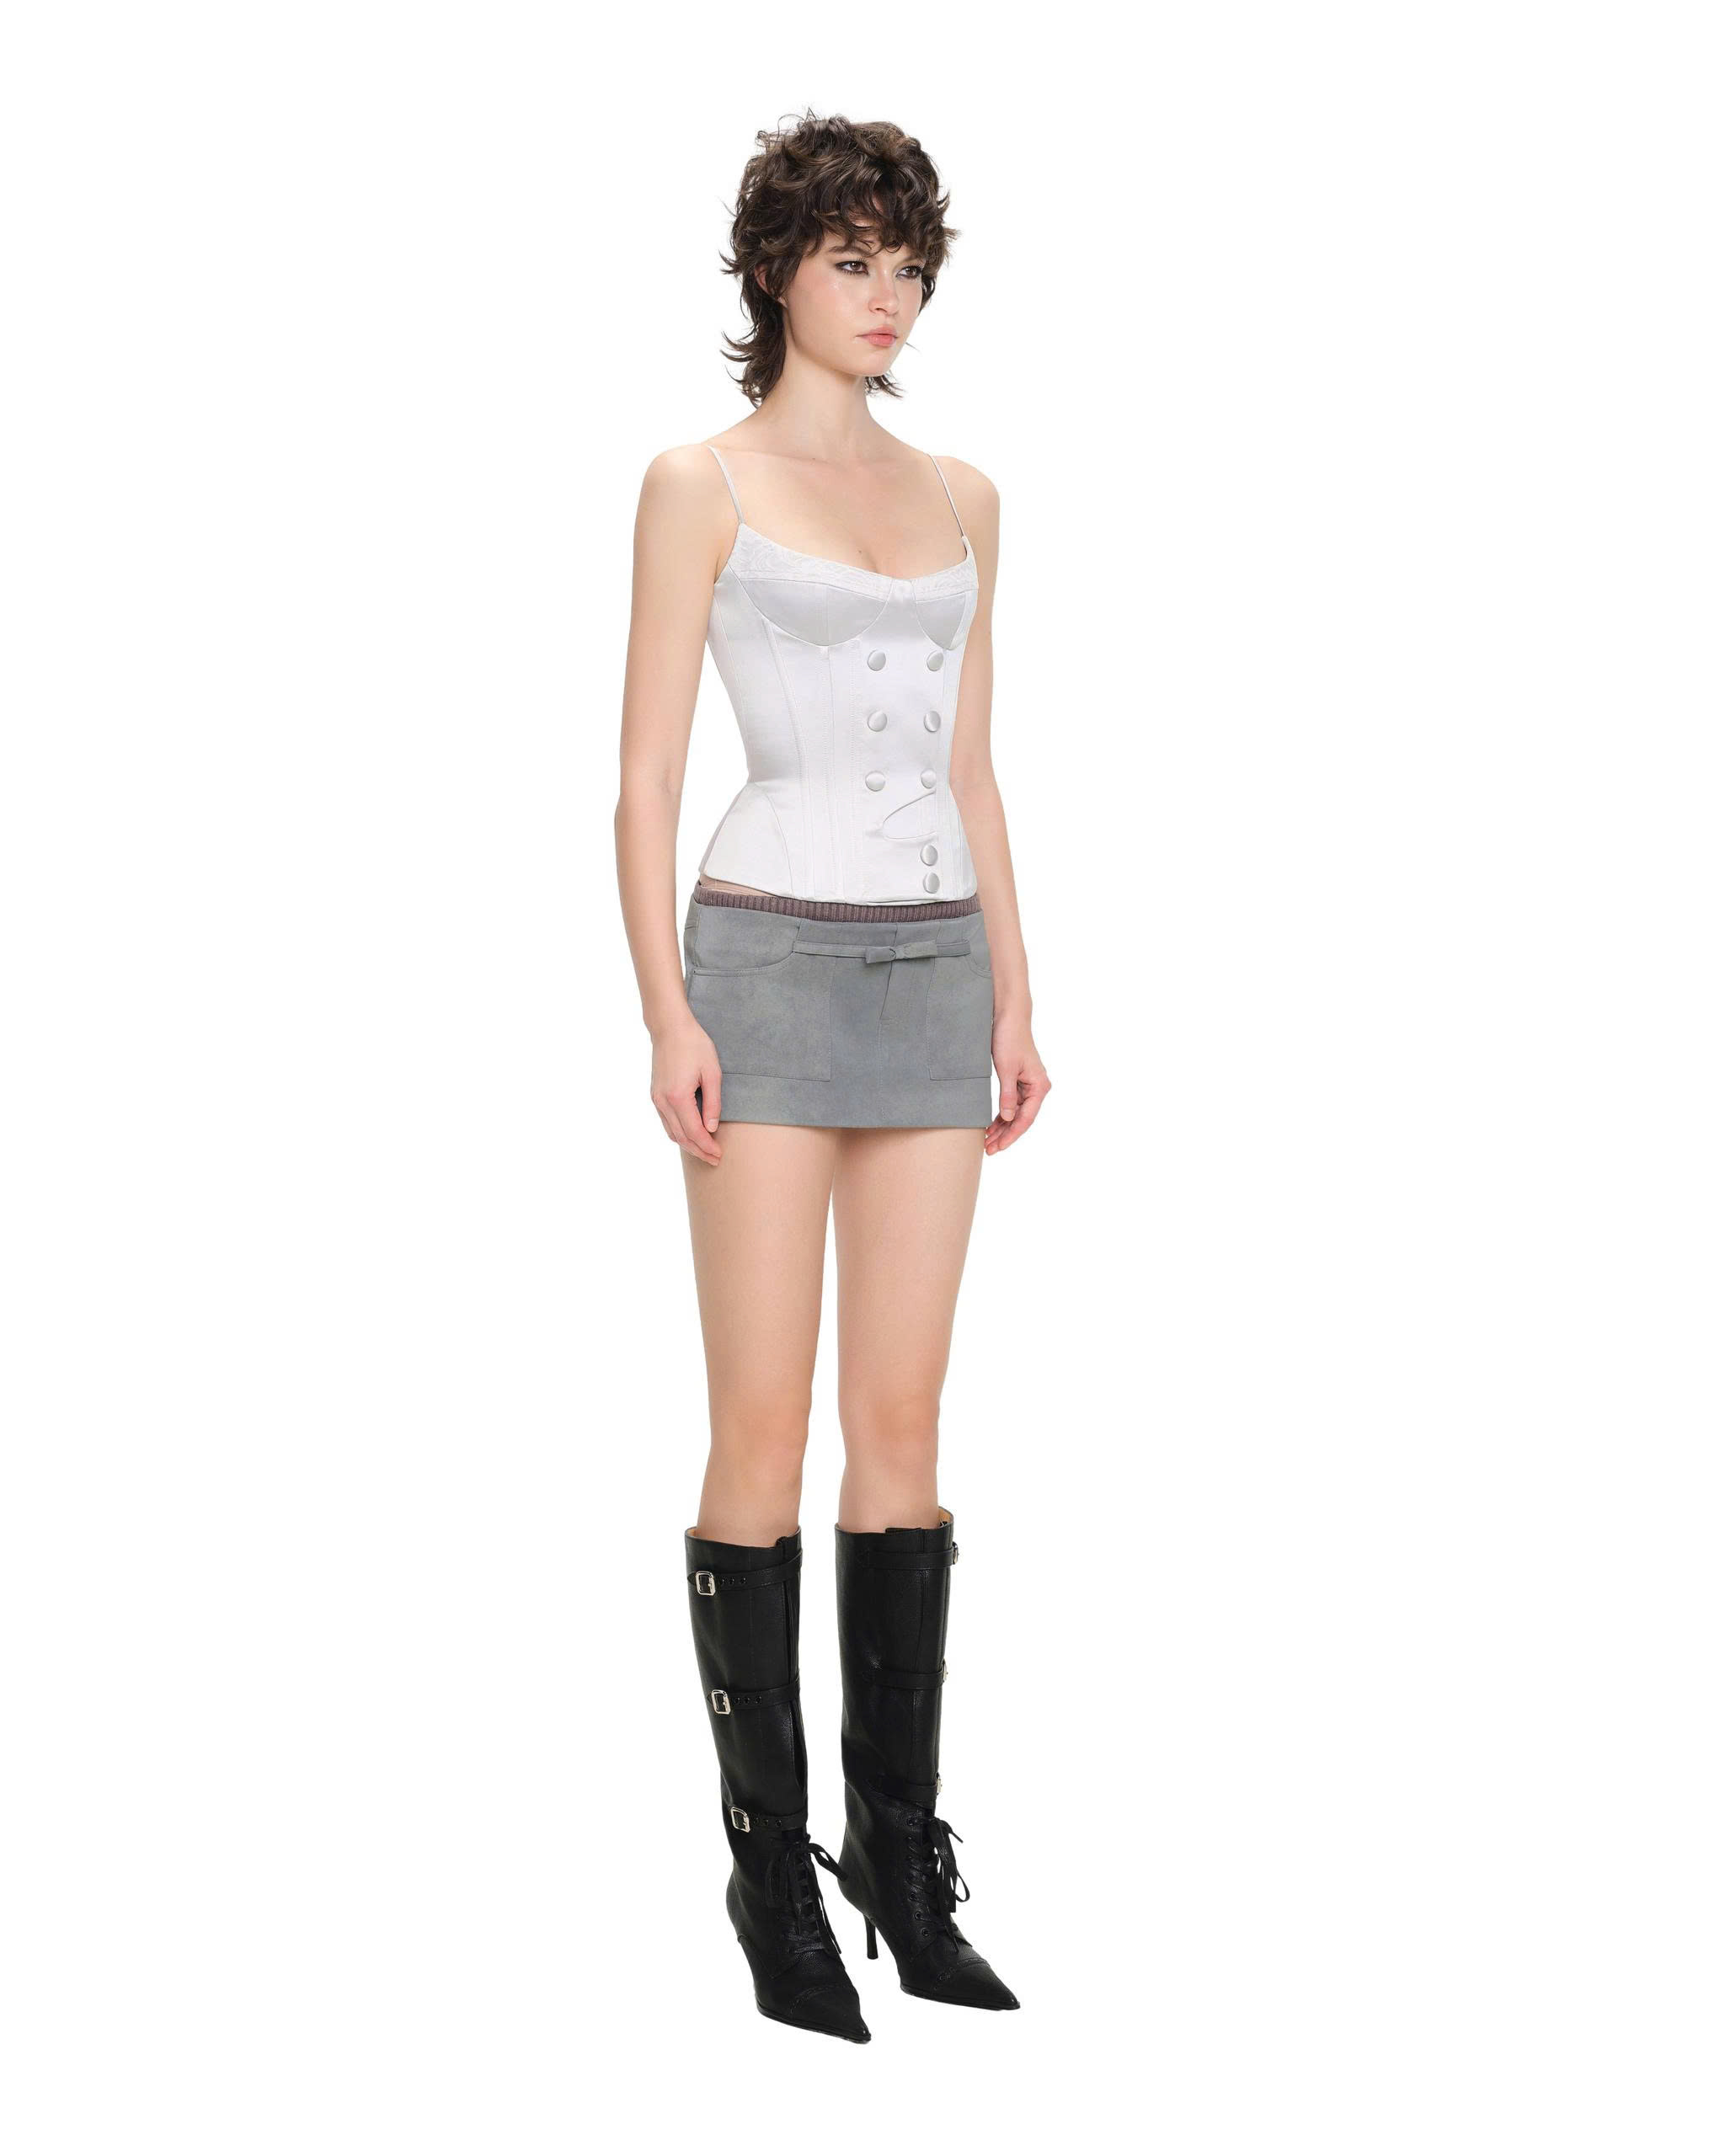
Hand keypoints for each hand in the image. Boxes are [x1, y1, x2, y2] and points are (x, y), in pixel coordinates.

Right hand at [651, 1014, 723, 1162]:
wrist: (669, 1028)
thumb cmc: (694, 1045)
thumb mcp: (712, 1072)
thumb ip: (713, 1103)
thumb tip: (711, 1128)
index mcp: (678, 1097)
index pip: (694, 1132)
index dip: (707, 1146)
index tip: (719, 1155)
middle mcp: (663, 1101)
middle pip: (681, 1137)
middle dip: (699, 1151)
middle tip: (714, 1160)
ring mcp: (656, 1099)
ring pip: (671, 1132)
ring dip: (688, 1145)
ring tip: (704, 1152)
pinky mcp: (655, 1095)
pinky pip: (666, 1122)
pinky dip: (678, 1133)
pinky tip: (690, 1135)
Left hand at [983, 1017, 1050, 1154]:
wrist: (1008, 1016)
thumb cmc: (1009, 1038)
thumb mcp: (1006, 1069)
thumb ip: (1007, 1096)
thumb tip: (1008, 1119)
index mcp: (1039, 1086)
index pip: (1026, 1118)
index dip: (1012, 1135)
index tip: (998, 1147)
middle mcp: (1037, 1087)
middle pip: (1021, 1118)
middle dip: (1005, 1135)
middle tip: (988, 1149)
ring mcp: (1028, 1084)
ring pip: (1015, 1113)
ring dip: (1002, 1127)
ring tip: (987, 1141)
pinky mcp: (1018, 1080)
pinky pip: (1011, 1103)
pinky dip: (1001, 1114)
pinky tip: (991, 1125)